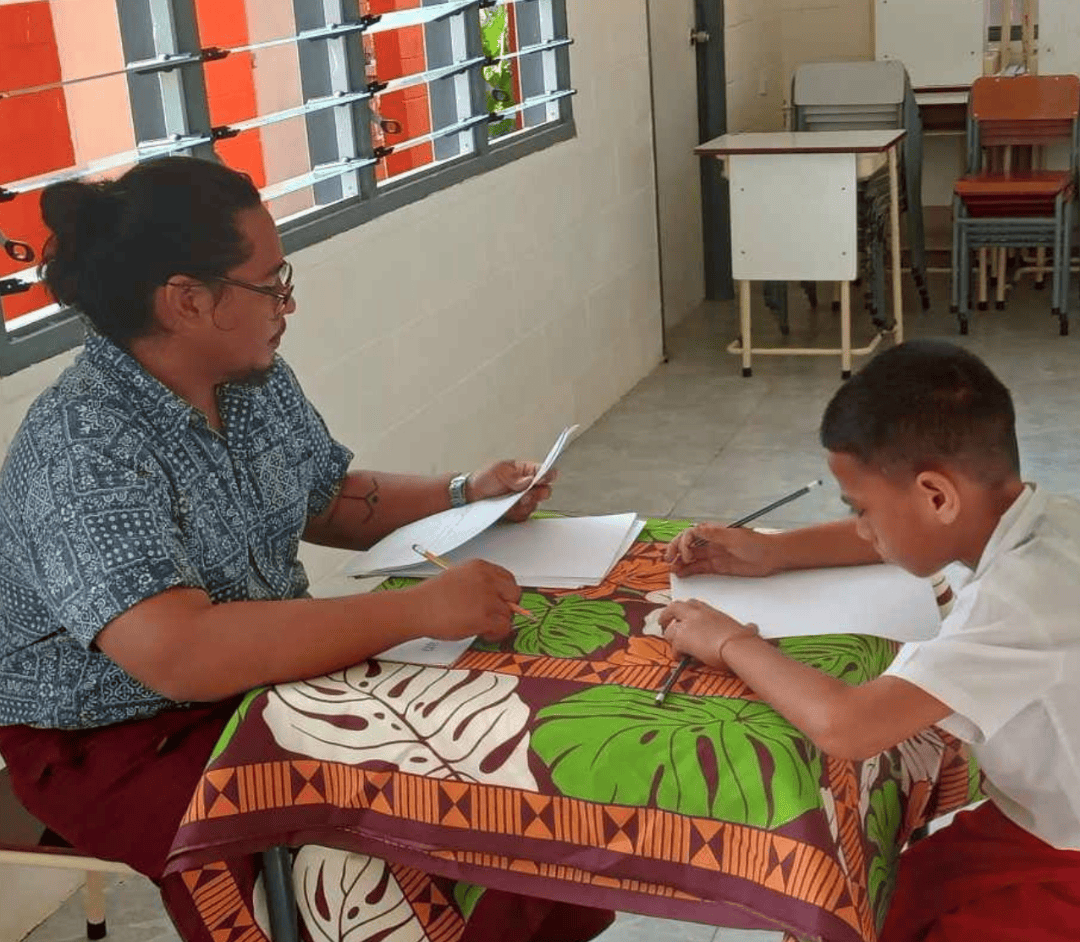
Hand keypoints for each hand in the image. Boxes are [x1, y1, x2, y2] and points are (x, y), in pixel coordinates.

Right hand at [412, 559, 521, 641]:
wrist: (417, 609)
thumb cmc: (432, 597)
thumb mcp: (459, 578)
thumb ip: (480, 584)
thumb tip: (497, 598)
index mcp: (480, 567)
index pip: (508, 578)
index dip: (505, 593)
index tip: (500, 602)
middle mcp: (486, 580)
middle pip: (515, 594)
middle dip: (508, 606)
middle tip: (495, 616)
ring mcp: (487, 598)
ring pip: (509, 614)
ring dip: (499, 623)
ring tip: (483, 627)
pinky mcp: (485, 617)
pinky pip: (504, 628)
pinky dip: (496, 634)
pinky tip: (484, 634)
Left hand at [466, 460, 556, 522]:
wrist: (471, 495)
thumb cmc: (484, 479)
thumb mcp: (498, 469)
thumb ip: (516, 476)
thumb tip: (530, 480)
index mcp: (524, 471)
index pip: (542, 471)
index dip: (548, 475)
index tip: (545, 478)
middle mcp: (527, 486)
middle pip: (544, 490)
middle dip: (539, 493)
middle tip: (529, 493)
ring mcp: (523, 500)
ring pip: (536, 504)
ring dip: (527, 504)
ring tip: (517, 501)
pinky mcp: (518, 512)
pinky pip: (525, 515)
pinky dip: (519, 513)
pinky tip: (510, 509)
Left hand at [659, 599, 756, 668]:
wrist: (737, 645)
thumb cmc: (743, 639)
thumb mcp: (744, 628)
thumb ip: (746, 627)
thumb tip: (752, 628)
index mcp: (710, 611)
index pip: (693, 604)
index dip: (686, 609)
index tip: (684, 614)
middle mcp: (696, 615)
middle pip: (674, 608)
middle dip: (666, 615)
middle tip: (663, 622)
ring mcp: (688, 625)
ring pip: (669, 629)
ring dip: (670, 637)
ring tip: (674, 646)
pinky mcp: (682, 639)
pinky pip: (673, 646)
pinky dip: (675, 653)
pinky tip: (680, 658)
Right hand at [665, 523, 783, 576]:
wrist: (771, 556)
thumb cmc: (756, 543)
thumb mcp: (734, 536)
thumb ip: (714, 534)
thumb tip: (697, 528)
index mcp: (713, 532)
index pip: (690, 534)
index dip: (683, 543)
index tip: (686, 554)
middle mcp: (710, 542)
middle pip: (687, 545)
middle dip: (676, 550)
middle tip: (669, 560)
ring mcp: (713, 554)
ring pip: (691, 557)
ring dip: (680, 562)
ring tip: (672, 569)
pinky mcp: (717, 566)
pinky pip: (699, 568)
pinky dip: (689, 570)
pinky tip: (681, 573)